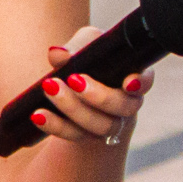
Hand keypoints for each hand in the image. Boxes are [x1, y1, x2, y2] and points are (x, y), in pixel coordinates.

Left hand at [28, 29, 152, 150]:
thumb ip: (76, 47)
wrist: (74, 84)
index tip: (128, 83)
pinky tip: (38, 115)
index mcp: (133, 77)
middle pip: (121, 108)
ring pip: (98, 126)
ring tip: (50, 87)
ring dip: (72, 109)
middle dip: (98, 96)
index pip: (144, 82)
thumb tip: (58, 54)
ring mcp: (109, 124)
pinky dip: (55, 125)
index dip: (141, 84)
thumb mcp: (85, 45)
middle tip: (73, 79)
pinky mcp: (87, 135)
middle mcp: (126, 104)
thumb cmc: (89, 58)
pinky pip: (74, 135)